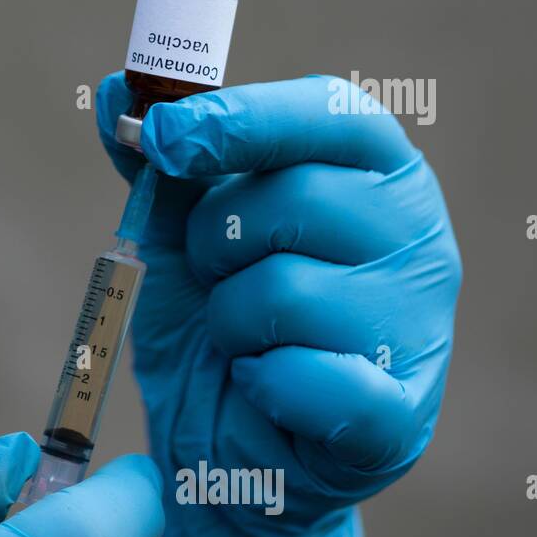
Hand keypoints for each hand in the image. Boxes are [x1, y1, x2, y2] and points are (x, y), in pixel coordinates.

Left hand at [97, 73, 461, 536]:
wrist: (228, 445)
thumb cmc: (220, 322)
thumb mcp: (180, 234)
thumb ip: (161, 165)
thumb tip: (115, 91)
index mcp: (377, 172)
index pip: (326, 114)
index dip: (237, 119)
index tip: (162, 135)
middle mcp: (419, 237)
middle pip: (295, 201)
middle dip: (218, 243)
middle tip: (217, 277)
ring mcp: (421, 326)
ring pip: (286, 292)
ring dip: (230, 322)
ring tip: (243, 341)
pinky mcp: (400, 414)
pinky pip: (308, 379)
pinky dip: (259, 383)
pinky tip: (265, 388)